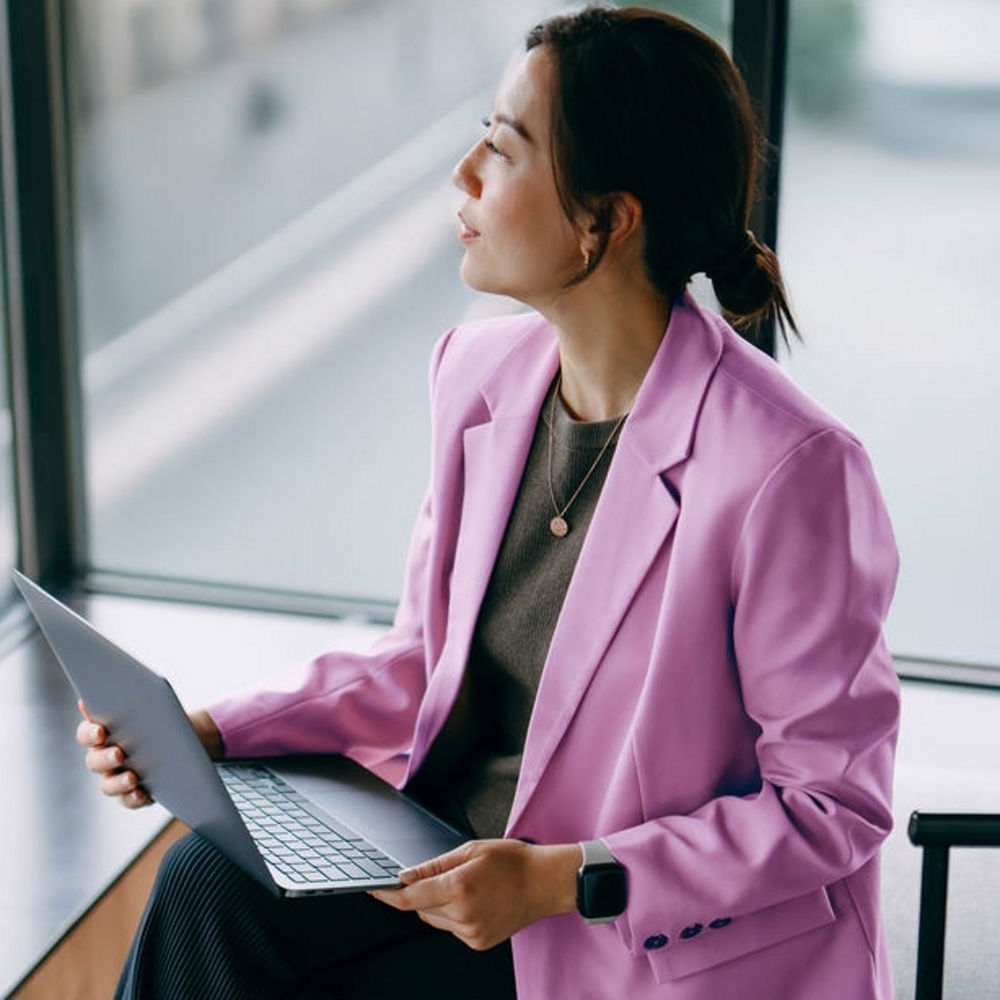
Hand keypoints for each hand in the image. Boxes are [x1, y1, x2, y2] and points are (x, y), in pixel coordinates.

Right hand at [75, 701, 222, 808]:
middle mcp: (103, 757)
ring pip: (107, 785)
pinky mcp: (131, 794)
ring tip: (133, 777)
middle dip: (105, 758)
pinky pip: (127, 800)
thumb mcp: (149, 707)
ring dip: (118, 782)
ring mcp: (115, 777)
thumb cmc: (159, 719)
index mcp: (103, 733)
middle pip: (94, 761)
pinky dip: (133, 798)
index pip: (86, 734)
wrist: (185, 739)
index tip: (101, 731)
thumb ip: (132, 699)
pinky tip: (143, 793)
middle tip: (120, 754)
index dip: (90, 733)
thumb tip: (119, 687)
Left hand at [370, 839, 581, 950]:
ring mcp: (471, 932)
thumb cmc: (512, 861)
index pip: (409, 898)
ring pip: (434, 919)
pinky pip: (451, 928)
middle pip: (420, 908)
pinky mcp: (478, 942)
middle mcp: (463, 915)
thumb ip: (435, 865)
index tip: (374, 889)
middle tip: (442, 874)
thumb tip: (405, 875)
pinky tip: (475, 900)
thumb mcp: (471, 850)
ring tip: (465, 886)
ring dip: (437, 904)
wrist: (545, 883)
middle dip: (420, 892)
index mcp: (459, 888)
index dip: (387, 894)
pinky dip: (453, 915)